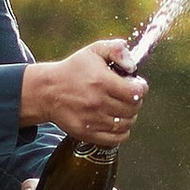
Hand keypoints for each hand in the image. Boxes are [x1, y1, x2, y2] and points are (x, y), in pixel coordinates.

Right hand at [20, 40, 146, 144]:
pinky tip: (116, 122)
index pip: (135, 92)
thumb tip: (132, 64)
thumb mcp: (94, 50)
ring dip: (129, 116)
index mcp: (101, 81)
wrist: (47, 91)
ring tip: (122, 108)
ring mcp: (91, 120)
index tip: (137, 85)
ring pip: (126, 124)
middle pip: (133, 109)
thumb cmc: (73, 70)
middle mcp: (97, 102)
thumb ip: (116, 50)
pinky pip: (115, 139)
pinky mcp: (86, 133)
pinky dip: (121, 132)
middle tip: (129, 96)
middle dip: (136, 101)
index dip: (141, 88)